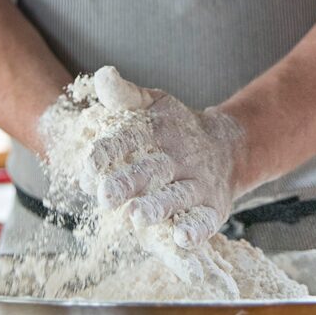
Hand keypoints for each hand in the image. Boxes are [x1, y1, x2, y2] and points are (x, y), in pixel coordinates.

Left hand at [87, 73, 247, 247]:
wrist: (226, 148)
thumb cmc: (175, 129)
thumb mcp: (152, 105)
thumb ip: (123, 95)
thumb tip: (101, 75)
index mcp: (157, 131)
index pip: (130, 138)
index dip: (109, 151)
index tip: (88, 164)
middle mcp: (178, 157)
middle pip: (151, 170)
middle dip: (128, 183)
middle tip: (104, 196)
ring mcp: (197, 183)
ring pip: (177, 196)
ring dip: (158, 207)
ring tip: (136, 217)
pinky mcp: (213, 207)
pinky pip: (205, 220)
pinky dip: (195, 230)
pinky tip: (181, 239)